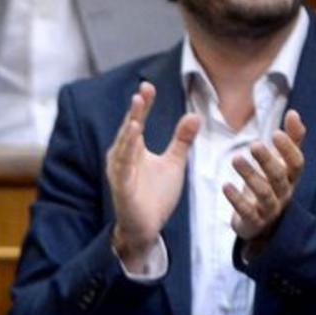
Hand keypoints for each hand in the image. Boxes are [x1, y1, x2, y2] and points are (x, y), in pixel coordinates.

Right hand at [107, 81, 198, 273]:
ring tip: (137, 113)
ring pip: (124, 147)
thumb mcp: (173, 163)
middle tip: (142, 92)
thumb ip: (181, 140)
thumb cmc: (155, 196)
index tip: (148, 86)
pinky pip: (124, 168)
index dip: (143, 105)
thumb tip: (194, 115)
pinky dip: (126, 154)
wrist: (147, 228)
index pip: (138, 121)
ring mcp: (120, 173)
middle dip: (135, 111)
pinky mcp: (122, 188)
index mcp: (133, 149)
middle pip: (129, 129)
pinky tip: (133, 140)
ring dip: (129, 130)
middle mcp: (123, 157)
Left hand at [226, 109, 306, 242]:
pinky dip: (237, 199)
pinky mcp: (254, 221)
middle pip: (279, 176)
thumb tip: (294, 112)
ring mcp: (270, 209)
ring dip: (250, 175)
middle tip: (254, 144)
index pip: (297, 163)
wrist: (261, 221)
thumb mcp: (282, 162)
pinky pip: (247, 211)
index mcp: (291, 177)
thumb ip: (291, 139)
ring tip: (235, 159)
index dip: (288, 149)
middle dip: (267, 160)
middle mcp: (284, 192)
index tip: (275, 133)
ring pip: (264, 193)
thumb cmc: (272, 183)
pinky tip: (225, 185)